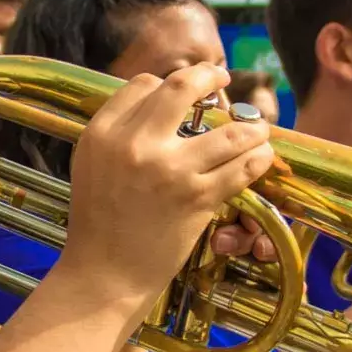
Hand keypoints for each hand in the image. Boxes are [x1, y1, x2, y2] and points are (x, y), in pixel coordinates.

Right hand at [60, 65, 274, 310]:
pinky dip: (258, 158)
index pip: (142, 85)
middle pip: (181, 88)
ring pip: (227, 130)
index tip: (184, 92)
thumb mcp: (90, 167)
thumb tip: (154, 102)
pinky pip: (242, 167)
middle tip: (223, 77)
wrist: (103, 276)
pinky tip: (261, 156)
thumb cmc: (97, 226)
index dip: (167, 84)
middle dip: (210, 76)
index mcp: (102, 134)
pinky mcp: (196, 198)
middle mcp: (134, 145)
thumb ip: (117, 134)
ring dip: (251, 126)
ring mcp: (169, 170)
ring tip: (257, 129)